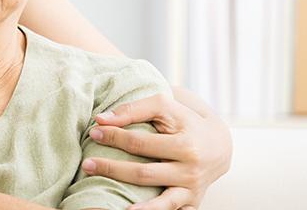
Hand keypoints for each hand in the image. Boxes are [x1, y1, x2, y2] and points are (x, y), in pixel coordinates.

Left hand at [81, 90, 231, 209]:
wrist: (219, 145)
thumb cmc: (184, 121)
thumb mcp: (165, 107)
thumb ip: (133, 109)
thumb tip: (101, 120)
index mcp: (186, 146)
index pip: (141, 144)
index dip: (114, 137)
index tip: (94, 132)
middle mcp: (190, 172)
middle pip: (144, 174)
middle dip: (112, 169)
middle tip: (87, 164)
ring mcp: (191, 192)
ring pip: (160, 204)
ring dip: (135, 208)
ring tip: (109, 207)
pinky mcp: (190, 204)